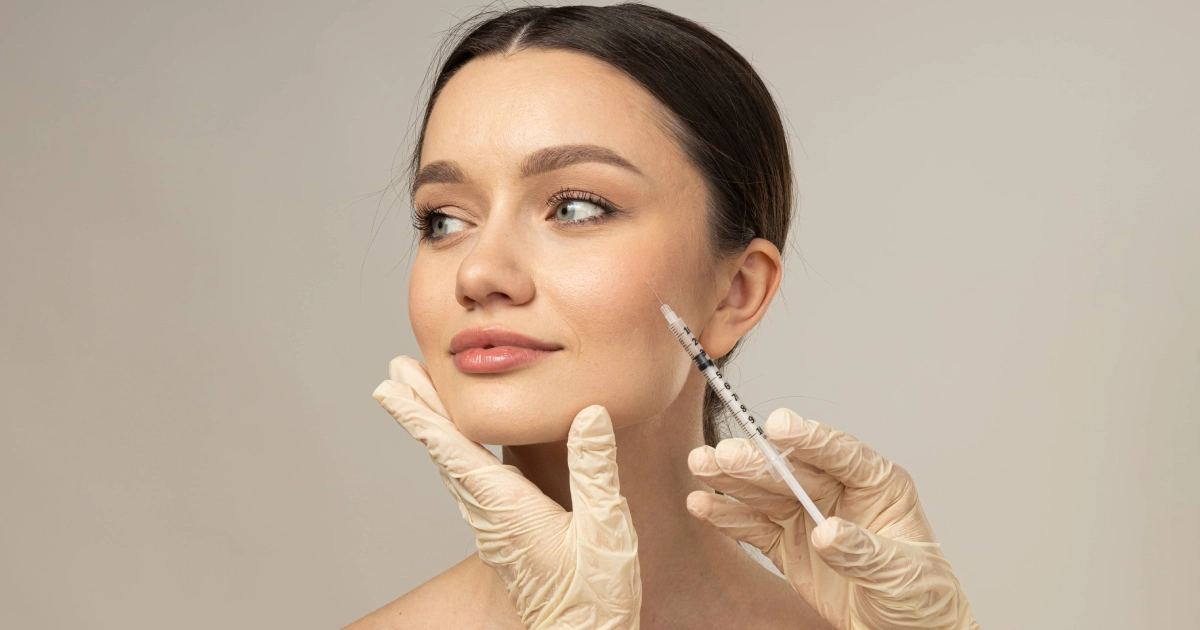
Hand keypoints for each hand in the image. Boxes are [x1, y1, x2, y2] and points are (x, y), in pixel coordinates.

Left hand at [372, 356, 640, 629]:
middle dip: (420, 409)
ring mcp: (495, 528)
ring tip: (419, 397)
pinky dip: (456, 453)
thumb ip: (595, 469)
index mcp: (508, 508)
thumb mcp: (605, 527)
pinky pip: (470, 484)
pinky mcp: (506, 537)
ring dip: (434, 429)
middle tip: (395, 373)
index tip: (390, 388)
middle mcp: (491, 516)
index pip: (455, 450)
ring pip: (454, 468)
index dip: (421, 415)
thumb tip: (590, 414)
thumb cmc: (594, 595)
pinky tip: (462, 449)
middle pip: (445, 453)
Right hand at [686, 408, 978, 629]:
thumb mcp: (900, 575)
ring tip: (700, 465)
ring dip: (732, 480)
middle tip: (724, 454)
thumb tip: (827, 532)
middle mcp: (840, 493)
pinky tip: (702, 504)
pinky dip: (728, 516)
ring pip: (766, 492)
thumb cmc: (920, 599)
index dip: (809, 438)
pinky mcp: (789, 545)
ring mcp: (810, 516)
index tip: (777, 425)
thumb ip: (863, 552)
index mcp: (878, 485)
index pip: (841, 453)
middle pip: (793, 470)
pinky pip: (755, 526)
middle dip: (757, 462)